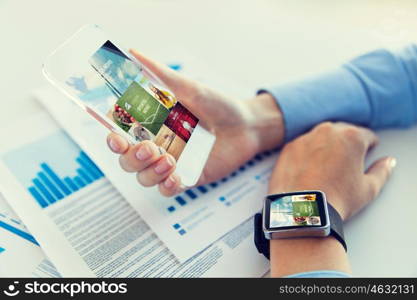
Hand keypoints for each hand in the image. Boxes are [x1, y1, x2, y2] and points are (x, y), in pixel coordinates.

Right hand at [107, 49, 283, 195]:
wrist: (247, 124)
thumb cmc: (217, 104)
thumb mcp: (189, 87)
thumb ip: (160, 74)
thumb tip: (133, 53)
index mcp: (151, 126)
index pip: (121, 137)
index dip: (114, 141)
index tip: (117, 138)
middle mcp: (157, 146)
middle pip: (128, 161)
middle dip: (132, 158)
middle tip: (150, 148)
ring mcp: (171, 164)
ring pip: (144, 178)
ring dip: (150, 172)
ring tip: (169, 160)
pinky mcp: (188, 178)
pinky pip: (168, 190)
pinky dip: (167, 186)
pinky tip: (175, 177)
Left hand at [269, 122, 395, 219]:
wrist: (303, 209)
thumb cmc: (337, 199)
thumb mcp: (369, 189)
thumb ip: (382, 171)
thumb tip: (388, 162)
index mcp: (351, 137)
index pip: (367, 136)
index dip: (369, 147)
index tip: (366, 156)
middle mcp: (327, 131)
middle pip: (342, 132)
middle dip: (346, 145)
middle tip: (346, 164)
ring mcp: (305, 138)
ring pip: (320, 137)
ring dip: (325, 147)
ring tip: (326, 168)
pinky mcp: (289, 148)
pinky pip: (302, 146)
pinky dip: (306, 154)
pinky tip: (309, 170)